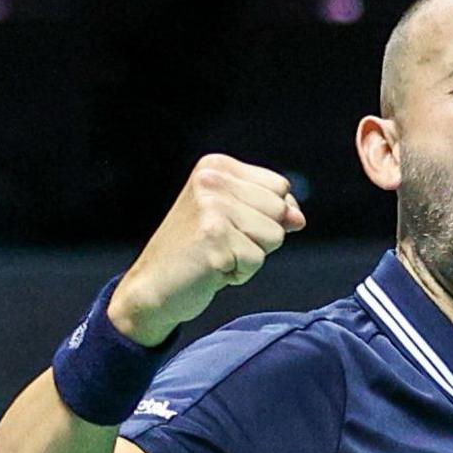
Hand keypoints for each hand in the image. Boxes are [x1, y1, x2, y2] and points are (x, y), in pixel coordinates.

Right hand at [108, 153, 305, 345]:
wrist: (153, 285)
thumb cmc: (197, 251)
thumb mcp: (234, 218)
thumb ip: (270, 210)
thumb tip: (299, 218)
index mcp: (216, 166)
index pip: (280, 186)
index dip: (268, 214)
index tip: (232, 224)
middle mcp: (212, 180)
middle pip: (281, 210)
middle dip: (262, 236)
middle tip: (223, 243)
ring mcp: (212, 209)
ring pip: (275, 236)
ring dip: (252, 255)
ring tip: (219, 254)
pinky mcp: (214, 239)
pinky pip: (257, 260)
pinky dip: (240, 273)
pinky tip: (213, 268)